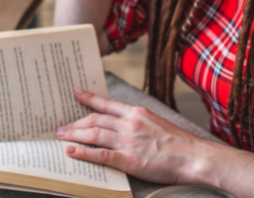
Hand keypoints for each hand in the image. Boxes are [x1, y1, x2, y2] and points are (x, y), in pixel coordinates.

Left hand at [56, 89, 214, 184]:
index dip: (90, 98)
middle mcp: (131, 123)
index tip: (76, 93)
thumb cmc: (178, 142)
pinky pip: (101, 155)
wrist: (193, 156)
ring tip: (60, 137)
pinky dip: (83, 152)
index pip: (108, 103)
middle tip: (60, 126)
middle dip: (75, 122)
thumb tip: (122, 122)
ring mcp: (129, 141)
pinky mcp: (130, 159)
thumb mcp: (157, 123)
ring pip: (94, 134)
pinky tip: (71, 151)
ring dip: (74, 134)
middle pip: (96, 119)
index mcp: (138, 113)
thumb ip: (139, 121)